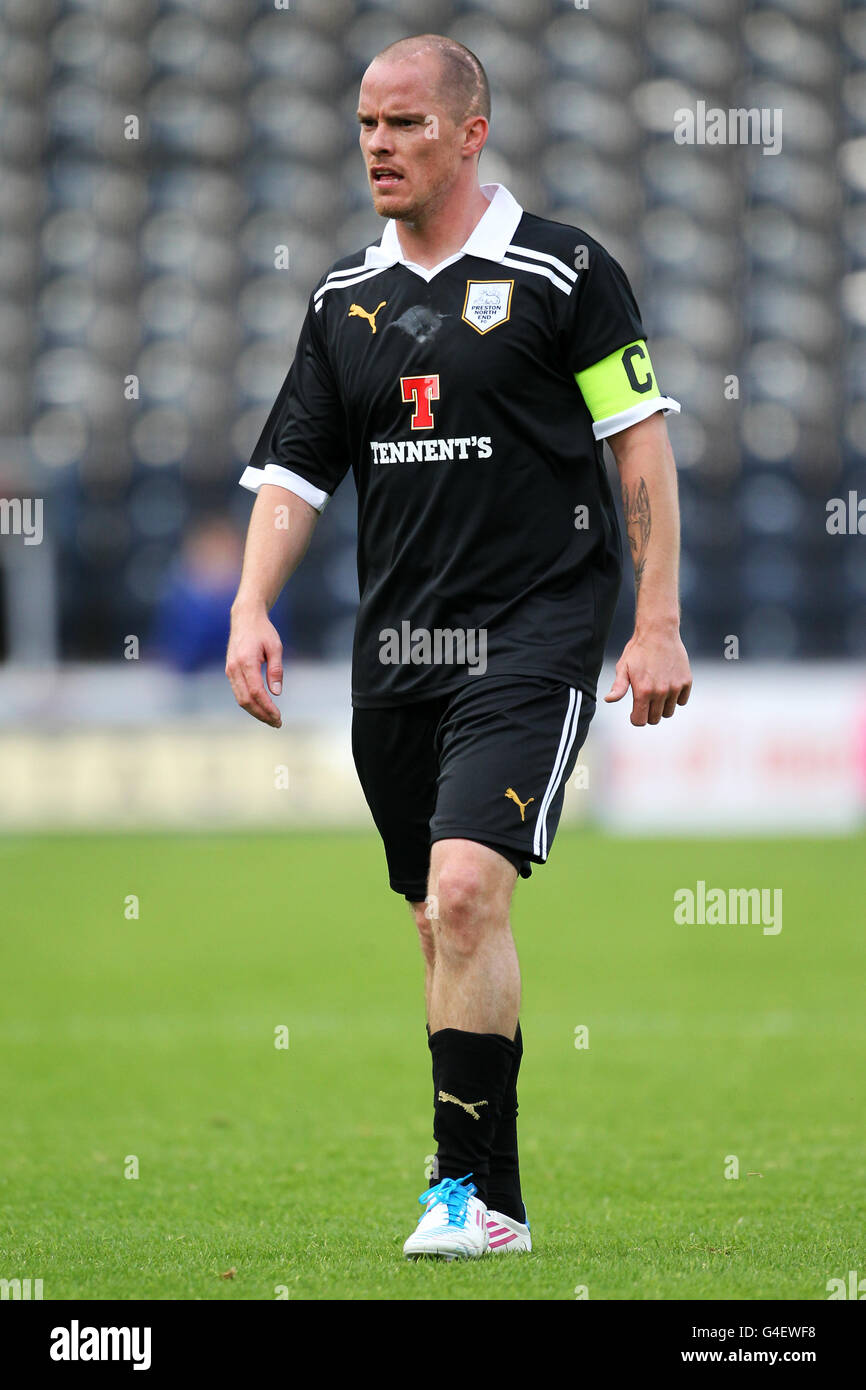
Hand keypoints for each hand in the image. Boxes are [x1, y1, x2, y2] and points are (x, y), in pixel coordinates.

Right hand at [225, 603, 282, 727]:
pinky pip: (238, 692)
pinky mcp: (230, 671)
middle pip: (246, 700)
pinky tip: (262, 708)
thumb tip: (276, 693)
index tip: (278, 717)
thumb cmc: (263, 631)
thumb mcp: (275, 647)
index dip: (267, 707)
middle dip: (261, 714)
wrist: (245, 618)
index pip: (256, 692)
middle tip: (277, 723)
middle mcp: (234, 668)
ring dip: (255, 711)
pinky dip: (250, 703)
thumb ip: (276, 670)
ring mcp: (230, 670)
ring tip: (271, 719)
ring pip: (240, 699)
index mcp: (246, 661)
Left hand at [604, 626, 691, 725]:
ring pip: (669, 712)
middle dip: (648, 713)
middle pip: (655, 719)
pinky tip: (668, 687)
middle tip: (645, 701)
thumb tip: (609, 699)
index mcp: (643, 692)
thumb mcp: (623, 667)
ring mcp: (675, 687)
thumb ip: (618, 687)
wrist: (659, 632)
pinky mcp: (686, 682)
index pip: (640, 721)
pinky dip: (675, 698)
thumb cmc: (638, 650)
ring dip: (662, 707)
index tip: (635, 711)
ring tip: (656, 693)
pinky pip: (682, 701)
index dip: (636, 718)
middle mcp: (660, 692)